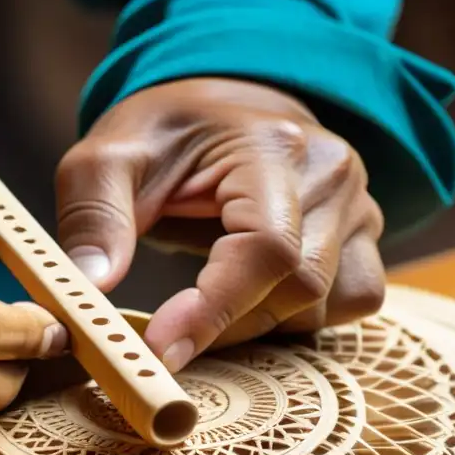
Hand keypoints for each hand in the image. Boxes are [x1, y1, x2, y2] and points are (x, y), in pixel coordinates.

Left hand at [56, 77, 385, 372]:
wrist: (218, 105)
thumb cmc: (163, 133)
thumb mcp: (107, 156)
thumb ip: (95, 214)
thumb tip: (93, 286)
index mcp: (272, 147)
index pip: (266, 249)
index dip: (214, 311)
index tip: (160, 349)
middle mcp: (331, 174)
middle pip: (299, 286)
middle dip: (226, 326)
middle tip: (166, 337)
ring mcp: (357, 204)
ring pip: (328, 304)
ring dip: (261, 326)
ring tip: (204, 307)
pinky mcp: (361, 234)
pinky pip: (352, 299)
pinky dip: (299, 318)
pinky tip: (249, 302)